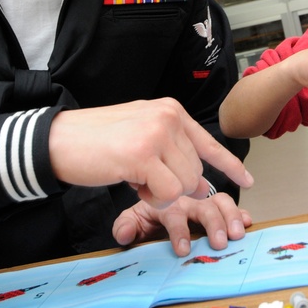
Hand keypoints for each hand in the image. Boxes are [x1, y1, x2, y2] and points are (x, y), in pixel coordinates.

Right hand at [49, 98, 252, 208]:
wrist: (59, 139)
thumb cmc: (97, 141)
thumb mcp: (141, 133)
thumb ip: (170, 149)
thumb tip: (198, 182)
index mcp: (170, 110)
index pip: (209, 142)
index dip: (230, 166)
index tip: (247, 181)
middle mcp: (168, 117)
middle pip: (196, 171)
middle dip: (173, 185)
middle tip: (142, 177)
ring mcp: (157, 134)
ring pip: (184, 184)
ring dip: (160, 192)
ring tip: (134, 176)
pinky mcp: (142, 154)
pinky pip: (166, 192)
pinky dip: (150, 197)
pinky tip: (130, 181)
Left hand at [113, 194, 251, 256]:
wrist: (157, 198)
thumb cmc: (148, 212)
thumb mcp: (132, 218)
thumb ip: (126, 226)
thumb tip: (124, 234)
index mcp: (167, 202)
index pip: (175, 214)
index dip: (179, 231)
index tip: (182, 250)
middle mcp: (189, 199)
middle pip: (204, 206)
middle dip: (214, 224)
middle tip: (220, 243)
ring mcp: (205, 200)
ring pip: (222, 201)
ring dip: (231, 217)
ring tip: (237, 234)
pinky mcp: (217, 206)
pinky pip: (231, 205)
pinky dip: (241, 213)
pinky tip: (248, 222)